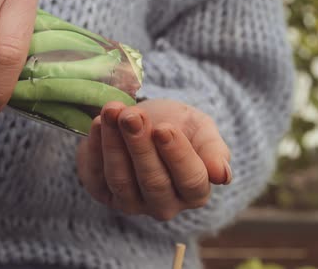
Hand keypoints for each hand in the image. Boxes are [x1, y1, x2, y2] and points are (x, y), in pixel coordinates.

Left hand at [76, 99, 231, 220]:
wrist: (143, 121)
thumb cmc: (177, 126)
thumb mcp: (200, 129)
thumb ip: (214, 150)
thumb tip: (222, 176)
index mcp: (194, 192)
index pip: (191, 180)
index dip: (176, 155)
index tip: (164, 128)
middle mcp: (163, 205)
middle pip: (153, 182)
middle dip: (140, 146)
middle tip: (132, 116)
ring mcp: (130, 203)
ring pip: (121, 180)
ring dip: (114, 144)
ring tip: (113, 112)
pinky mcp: (101, 192)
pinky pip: (96, 174)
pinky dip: (95, 147)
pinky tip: (98, 122)